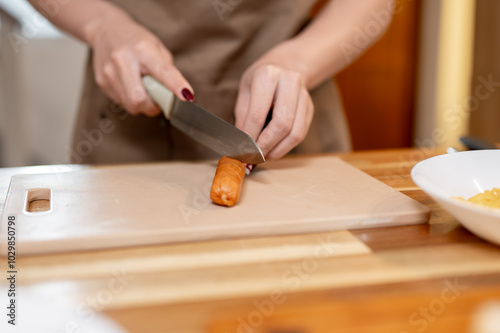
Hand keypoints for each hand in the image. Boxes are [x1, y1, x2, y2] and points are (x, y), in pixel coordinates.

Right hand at [89, 13, 193, 115]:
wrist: (106, 30)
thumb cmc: (136, 40)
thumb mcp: (156, 48)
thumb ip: (168, 71)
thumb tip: (179, 94)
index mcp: (142, 49)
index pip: (162, 71)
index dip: (176, 85)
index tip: (186, 96)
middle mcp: (123, 60)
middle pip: (139, 99)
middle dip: (153, 107)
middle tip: (158, 102)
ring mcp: (109, 72)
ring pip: (131, 105)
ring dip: (142, 105)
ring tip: (144, 91)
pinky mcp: (101, 82)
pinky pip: (121, 102)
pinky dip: (130, 100)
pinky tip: (131, 87)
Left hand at [234, 44, 313, 159]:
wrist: (285, 65)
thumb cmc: (260, 79)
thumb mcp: (245, 91)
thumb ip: (243, 117)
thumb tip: (242, 145)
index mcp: (268, 75)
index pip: (257, 114)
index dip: (250, 137)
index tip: (242, 150)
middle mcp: (290, 82)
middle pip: (281, 125)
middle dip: (266, 146)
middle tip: (254, 157)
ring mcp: (304, 95)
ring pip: (295, 133)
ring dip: (278, 150)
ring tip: (264, 157)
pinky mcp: (310, 108)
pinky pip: (301, 133)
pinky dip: (286, 147)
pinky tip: (274, 150)